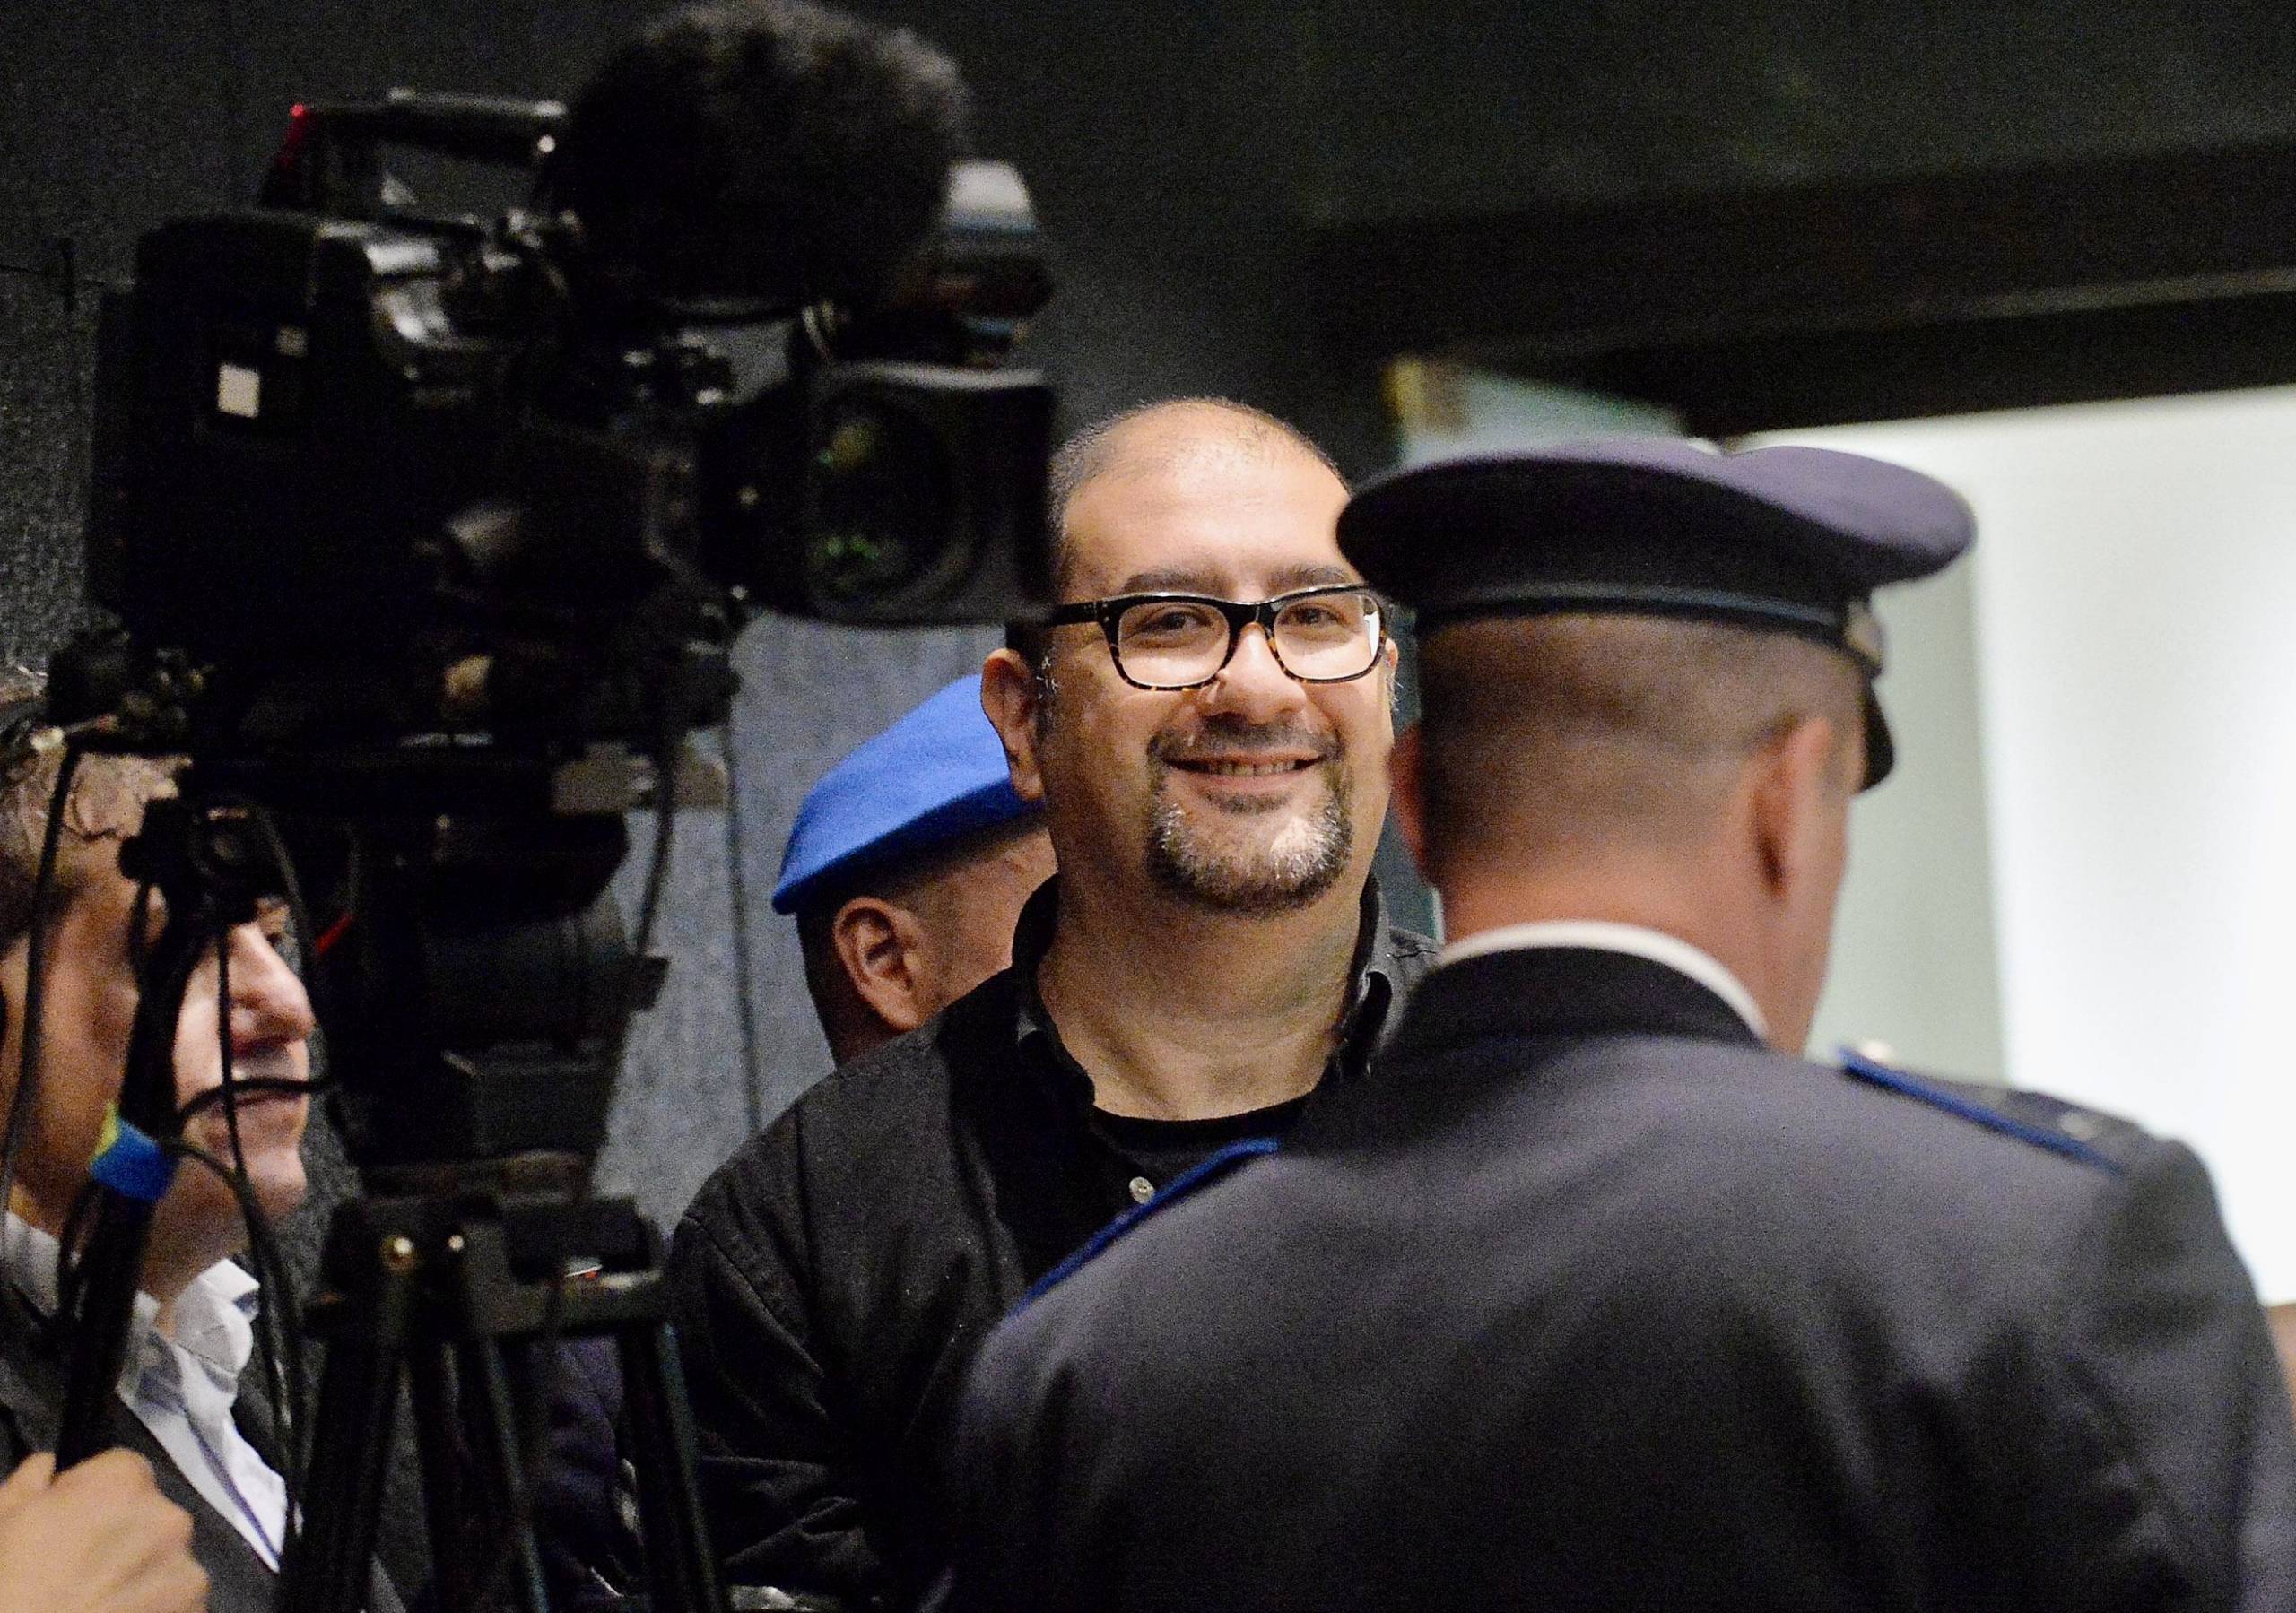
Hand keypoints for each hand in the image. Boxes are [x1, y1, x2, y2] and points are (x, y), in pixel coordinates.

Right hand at [0, 1450, 207, 1612]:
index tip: (72, 1523)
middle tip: (85, 1567)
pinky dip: (159, 1605)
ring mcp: (188, 1567)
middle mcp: (168, 1517)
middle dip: (125, 1532)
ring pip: (168, 1558)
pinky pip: (179, 1598)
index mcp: (124, 1484)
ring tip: (103, 1598)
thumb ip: (31, 1482)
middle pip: (152, 1514)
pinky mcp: (197, 1607)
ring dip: (144, 1570)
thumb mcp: (2, 1521)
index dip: (94, 1495)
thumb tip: (47, 1463)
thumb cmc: (9, 1583)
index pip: (124, 1470)